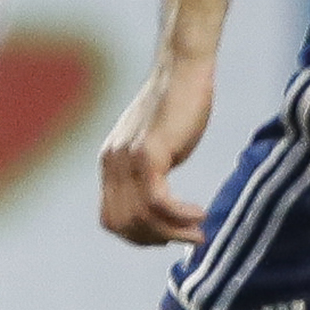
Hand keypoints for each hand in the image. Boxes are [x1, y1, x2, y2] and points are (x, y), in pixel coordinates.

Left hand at [99, 55, 214, 246]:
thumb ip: (149, 173)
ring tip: (199, 232)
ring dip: (172, 232)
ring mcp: (128, 158)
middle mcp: (112, 163)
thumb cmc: (177, 107)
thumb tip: (158, 206)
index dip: (138, 236)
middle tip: (187, 238)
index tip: (167, 237)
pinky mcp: (149, 152)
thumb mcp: (155, 146)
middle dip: (155, 239)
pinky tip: (199, 215)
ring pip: (140, 217)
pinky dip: (179, 216)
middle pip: (122, 224)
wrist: (183, 70)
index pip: (111, 218)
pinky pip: (157, 201)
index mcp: (110, 164)